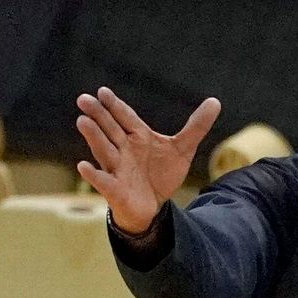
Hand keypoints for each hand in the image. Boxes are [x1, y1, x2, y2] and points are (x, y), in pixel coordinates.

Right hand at [75, 87, 221, 232]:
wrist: (154, 205)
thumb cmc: (161, 174)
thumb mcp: (182, 149)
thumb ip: (196, 126)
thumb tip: (215, 102)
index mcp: (137, 137)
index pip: (125, 117)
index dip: (115, 105)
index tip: (103, 91)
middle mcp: (123, 150)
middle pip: (109, 129)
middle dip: (98, 115)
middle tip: (84, 99)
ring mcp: (117, 169)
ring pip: (104, 150)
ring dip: (93, 136)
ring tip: (82, 121)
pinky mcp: (115, 189)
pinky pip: (102, 181)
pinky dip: (93, 174)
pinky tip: (83, 166)